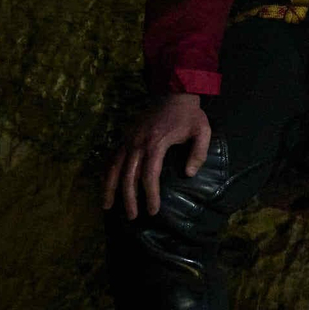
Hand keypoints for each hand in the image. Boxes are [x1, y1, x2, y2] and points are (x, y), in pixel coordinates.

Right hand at [102, 92, 211, 218]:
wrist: (174, 92)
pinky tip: (105, 187)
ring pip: (114, 168)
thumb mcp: (202, 131)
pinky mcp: (125, 137)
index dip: (151, 195)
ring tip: (108, 207)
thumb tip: (188, 174)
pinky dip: (106, 174)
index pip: (149, 175)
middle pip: (129, 176)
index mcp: (156, 142)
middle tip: (133, 217)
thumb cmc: (189, 115)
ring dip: (110, 189)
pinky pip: (111, 158)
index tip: (153, 210)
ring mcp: (128, 139)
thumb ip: (198, 153)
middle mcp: (138, 143)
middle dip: (130, 199)